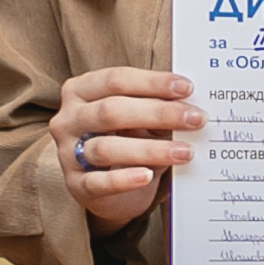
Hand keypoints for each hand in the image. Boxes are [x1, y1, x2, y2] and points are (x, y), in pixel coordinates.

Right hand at [56, 66, 197, 234]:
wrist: (108, 184)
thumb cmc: (126, 137)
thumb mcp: (139, 117)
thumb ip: (155, 106)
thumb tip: (190, 103)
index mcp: (81, 90)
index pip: (116, 80)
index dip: (152, 82)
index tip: (187, 88)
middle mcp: (69, 119)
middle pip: (111, 111)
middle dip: (158, 114)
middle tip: (195, 119)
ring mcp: (68, 153)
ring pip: (106, 148)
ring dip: (150, 149)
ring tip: (185, 152)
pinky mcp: (77, 185)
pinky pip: (100, 182)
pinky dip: (125, 179)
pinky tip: (149, 175)